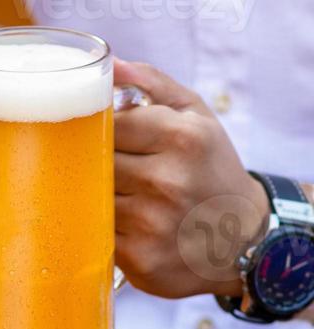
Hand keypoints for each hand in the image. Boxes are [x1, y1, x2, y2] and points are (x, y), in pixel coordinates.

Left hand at [114, 60, 269, 299]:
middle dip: (99, 166)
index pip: (109, 126)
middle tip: (116, 173)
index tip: (111, 141)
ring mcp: (152, 223)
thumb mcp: (195, 117)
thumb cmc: (210, 170)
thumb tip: (110, 67)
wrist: (240, 238)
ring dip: (99, 198)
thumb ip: (153, 85)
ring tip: (125, 199)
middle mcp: (168, 181)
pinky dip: (104, 229)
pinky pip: (99, 234)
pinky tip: (126, 226)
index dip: (103, 133)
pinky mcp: (140, 258)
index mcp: (182, 138)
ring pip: (94, 199)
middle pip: (97, 164)